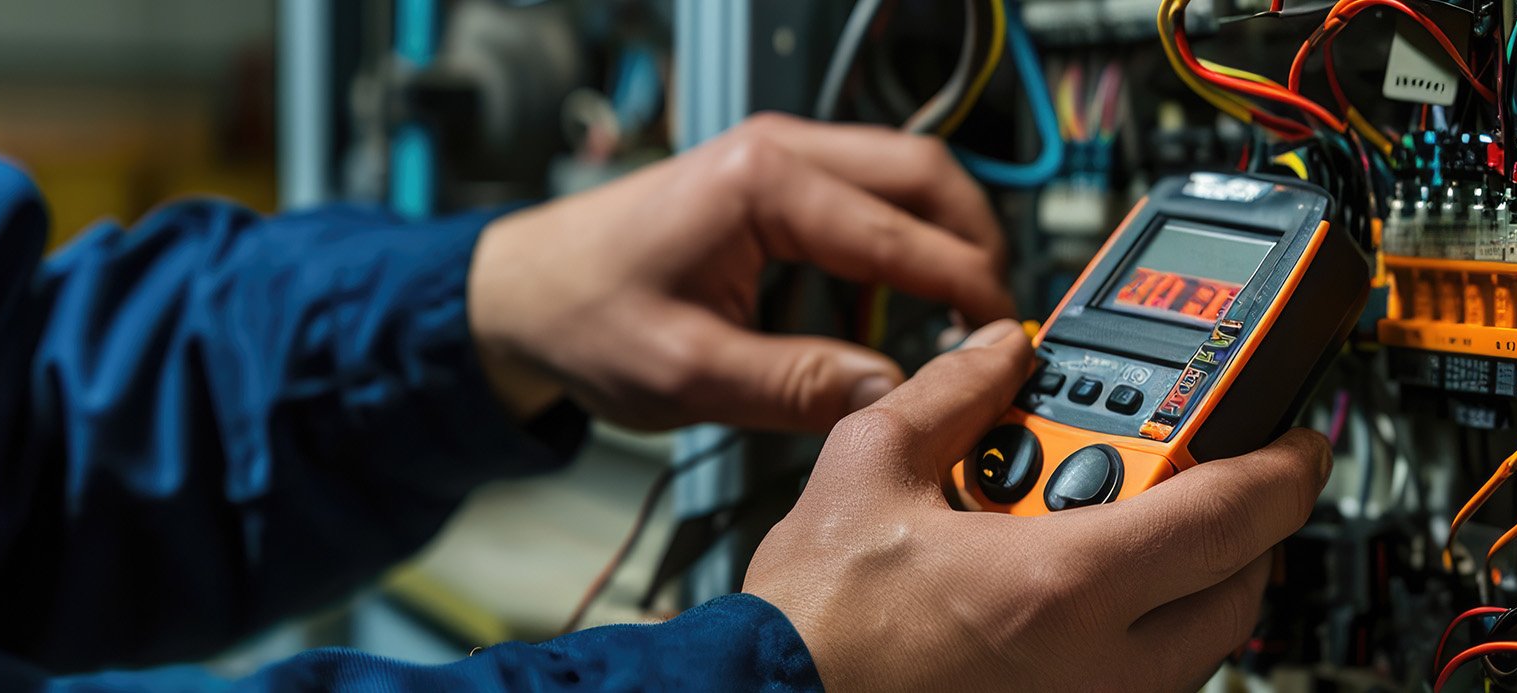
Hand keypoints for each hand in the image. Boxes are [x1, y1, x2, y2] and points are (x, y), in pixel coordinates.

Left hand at [468, 113, 1014, 429]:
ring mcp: (779, 158)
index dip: (964, 291)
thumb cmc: (582, 318)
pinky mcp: (776, 181)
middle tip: (995, 322)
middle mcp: (778, 152)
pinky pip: (869, 196)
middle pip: (927, 177)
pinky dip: (902, 243)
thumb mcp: (689, 374)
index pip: (900, 233)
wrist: (517, 295)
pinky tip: (895, 307)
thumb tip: (893, 393)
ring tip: (953, 320)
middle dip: (976, 247)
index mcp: (761, 185)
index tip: (999, 343)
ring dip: (943, 241)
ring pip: (907, 178)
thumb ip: (797, 386)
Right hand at [743, 320, 1332, 690]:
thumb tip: (999, 349)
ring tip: (1120, 522)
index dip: (1285, 462)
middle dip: (1238, 519)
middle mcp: (1100, 666)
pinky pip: (1145, 679)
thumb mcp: (868, 470)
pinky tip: (1073, 588)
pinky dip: (1139, 628)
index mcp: (1063, 585)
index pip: (1234, 514)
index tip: (1296, 433)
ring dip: (1188, 576)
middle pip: (1239, 585)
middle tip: (1200, 467)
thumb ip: (952, 393)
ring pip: (1198, 642)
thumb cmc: (811, 630)